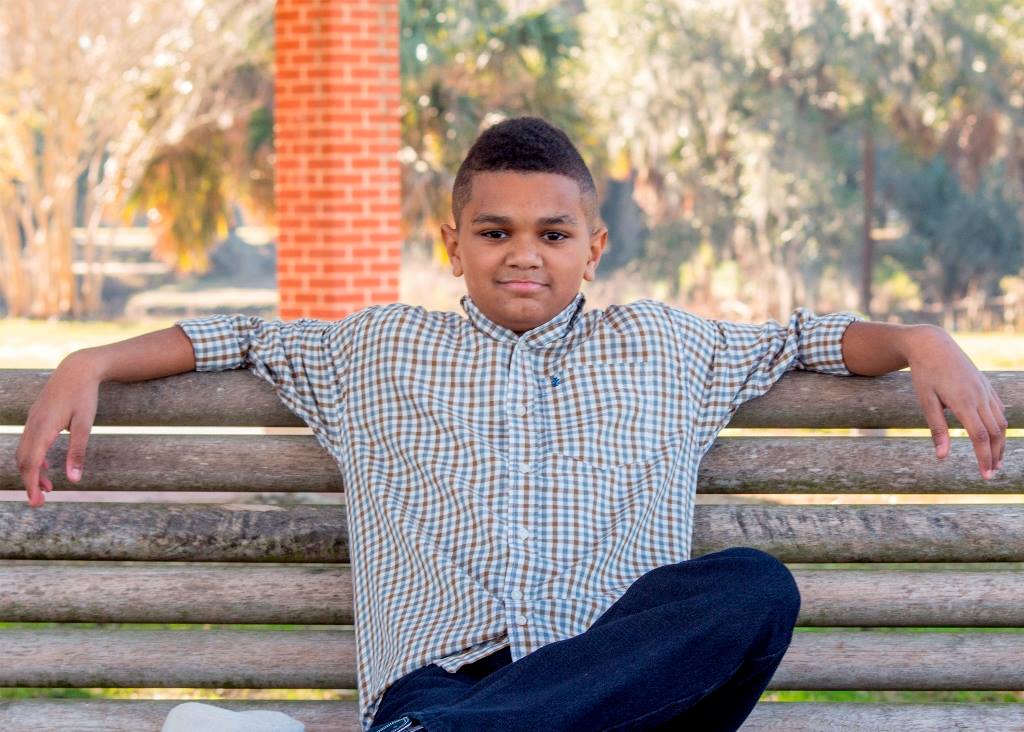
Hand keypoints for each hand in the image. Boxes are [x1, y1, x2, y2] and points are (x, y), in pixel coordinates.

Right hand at [15, 352, 101, 507]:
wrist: (77, 369)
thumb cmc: (84, 396)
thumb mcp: (85, 424)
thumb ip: (78, 452)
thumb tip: (74, 480)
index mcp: (43, 429)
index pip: (32, 464)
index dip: (31, 485)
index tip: (37, 503)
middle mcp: (32, 425)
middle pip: (23, 461)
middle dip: (29, 483)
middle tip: (41, 501)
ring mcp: (32, 420)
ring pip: (24, 452)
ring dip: (32, 471)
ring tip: (48, 487)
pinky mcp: (36, 417)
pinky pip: (28, 443)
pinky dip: (34, 458)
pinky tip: (47, 467)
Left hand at [904, 326, 1006, 478]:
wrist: (933, 344)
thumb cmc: (925, 373)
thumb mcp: (925, 401)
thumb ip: (936, 428)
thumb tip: (942, 457)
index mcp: (964, 402)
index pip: (980, 437)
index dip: (984, 458)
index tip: (984, 475)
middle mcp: (980, 397)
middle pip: (995, 433)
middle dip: (994, 456)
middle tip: (989, 475)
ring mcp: (986, 391)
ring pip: (1000, 423)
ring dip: (999, 444)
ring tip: (994, 461)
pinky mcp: (986, 387)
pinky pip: (999, 410)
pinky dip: (999, 427)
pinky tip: (994, 438)